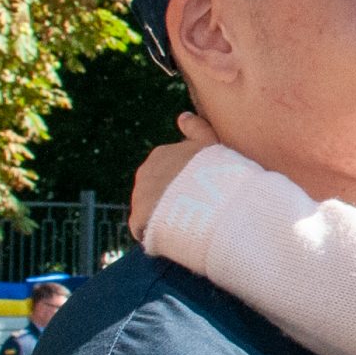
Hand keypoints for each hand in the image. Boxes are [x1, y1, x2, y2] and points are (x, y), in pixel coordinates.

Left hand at [128, 113, 217, 239]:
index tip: (199, 194)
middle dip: (172, 200)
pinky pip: (146, 230)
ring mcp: (140, 196)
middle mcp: (146, 172)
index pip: (168, 170)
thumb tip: (182, 115)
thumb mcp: (213, 145)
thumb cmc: (217, 173)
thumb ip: (198, 129)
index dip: (184, 183)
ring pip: (151, 209)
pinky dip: (158, 235)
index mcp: (163, 154)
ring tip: (188, 227)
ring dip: (165, 218)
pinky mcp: (138, 219)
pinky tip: (176, 239)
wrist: (210, 202)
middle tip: (198, 213)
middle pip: (158, 189)